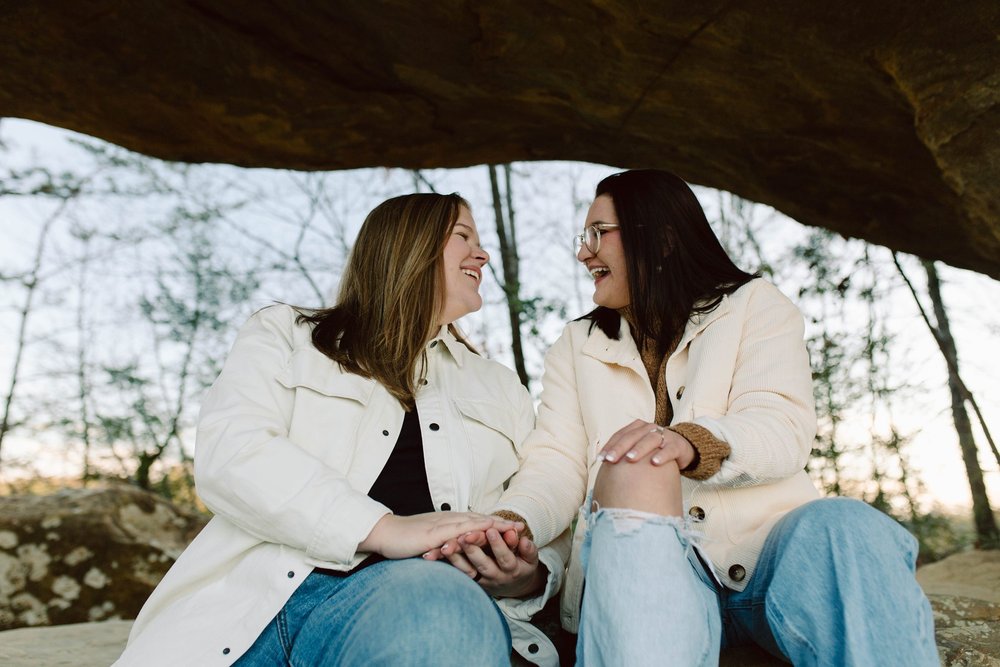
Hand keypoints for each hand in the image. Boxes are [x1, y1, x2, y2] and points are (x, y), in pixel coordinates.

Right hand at [359, 512, 522, 559]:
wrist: (385, 533)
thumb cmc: (404, 539)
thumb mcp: (429, 541)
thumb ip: (444, 544)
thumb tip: (455, 551)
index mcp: (448, 522)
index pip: (476, 522)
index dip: (495, 524)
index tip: (513, 528)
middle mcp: (448, 520)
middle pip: (480, 520)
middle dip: (501, 524)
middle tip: (522, 527)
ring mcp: (442, 525)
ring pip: (473, 523)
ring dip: (493, 526)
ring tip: (512, 530)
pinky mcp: (435, 533)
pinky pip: (458, 531)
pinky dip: (474, 530)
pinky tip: (485, 532)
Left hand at [444, 528, 545, 597]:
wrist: (513, 585)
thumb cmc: (522, 565)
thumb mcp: (530, 559)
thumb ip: (528, 549)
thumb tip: (524, 539)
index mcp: (512, 570)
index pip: (505, 558)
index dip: (499, 545)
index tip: (491, 530)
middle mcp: (495, 577)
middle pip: (483, 565)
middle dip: (473, 550)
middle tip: (465, 536)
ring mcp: (482, 580)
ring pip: (467, 570)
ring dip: (456, 558)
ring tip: (447, 545)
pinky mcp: (470, 580)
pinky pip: (457, 572)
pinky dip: (447, 563)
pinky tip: (437, 554)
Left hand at [598, 419, 694, 467]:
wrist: (681, 448)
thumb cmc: (654, 450)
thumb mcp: (639, 449)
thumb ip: (624, 454)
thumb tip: (604, 465)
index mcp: (637, 428)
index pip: (620, 435)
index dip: (610, 446)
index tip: (601, 458)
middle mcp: (649, 429)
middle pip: (632, 436)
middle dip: (620, 448)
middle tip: (610, 459)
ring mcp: (664, 435)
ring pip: (650, 440)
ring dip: (639, 449)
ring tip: (630, 459)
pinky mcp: (677, 445)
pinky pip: (669, 449)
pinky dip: (662, 455)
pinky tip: (654, 462)